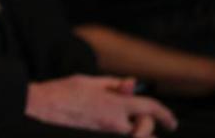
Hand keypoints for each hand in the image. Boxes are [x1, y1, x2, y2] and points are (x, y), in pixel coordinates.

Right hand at [25, 76, 176, 135]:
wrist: (42, 107)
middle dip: (149, 124)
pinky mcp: (97, 135)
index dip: (165, 115)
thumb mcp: (89, 81)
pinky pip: (120, 136)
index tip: (171, 122)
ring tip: (135, 127)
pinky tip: (118, 127)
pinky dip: (126, 133)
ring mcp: (105, 132)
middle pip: (146, 128)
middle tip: (144, 119)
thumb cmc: (63, 92)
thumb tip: (132, 84)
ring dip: (139, 133)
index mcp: (114, 104)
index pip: (150, 108)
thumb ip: (113, 84)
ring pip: (135, 137)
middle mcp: (114, 122)